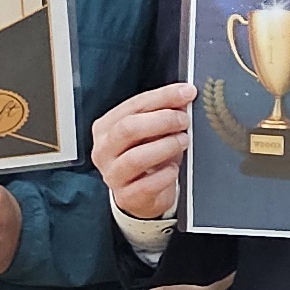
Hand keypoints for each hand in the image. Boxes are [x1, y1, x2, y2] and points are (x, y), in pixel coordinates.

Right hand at [92, 82, 195, 220]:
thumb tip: (184, 97)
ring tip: (183, 141)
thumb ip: (162, 114)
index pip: (133, 106)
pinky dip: (165, 175)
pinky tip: (174, 169)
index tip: (186, 93)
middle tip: (184, 119)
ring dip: (165, 146)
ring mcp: (112, 175)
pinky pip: (146, 185)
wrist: (141, 196)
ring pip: (136, 157)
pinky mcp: (126, 197)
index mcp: (106, 128)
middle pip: (128, 128)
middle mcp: (103, 150)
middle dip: (162, 120)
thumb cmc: (147, 157)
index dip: (162, 97)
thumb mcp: (151, 132)